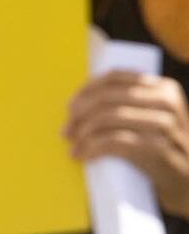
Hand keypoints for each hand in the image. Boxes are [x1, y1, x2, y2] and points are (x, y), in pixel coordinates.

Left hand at [66, 70, 188, 217]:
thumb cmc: (165, 151)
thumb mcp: (156, 120)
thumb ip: (134, 105)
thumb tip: (82, 100)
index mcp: (165, 89)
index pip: (116, 77)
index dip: (87, 90)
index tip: (70, 107)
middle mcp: (166, 103)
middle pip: (107, 99)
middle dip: (79, 114)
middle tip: (66, 131)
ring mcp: (164, 126)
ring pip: (107, 118)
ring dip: (82, 133)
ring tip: (73, 145)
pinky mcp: (156, 150)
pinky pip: (113, 142)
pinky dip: (91, 148)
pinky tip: (82, 155)